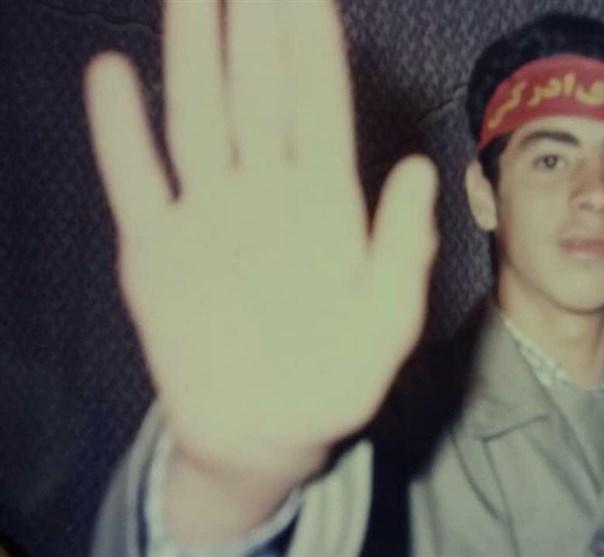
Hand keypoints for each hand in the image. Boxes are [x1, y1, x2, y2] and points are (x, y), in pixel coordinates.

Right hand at [85, 0, 436, 485]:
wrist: (267, 436)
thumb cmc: (337, 382)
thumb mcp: (386, 323)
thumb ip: (400, 249)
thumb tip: (421, 167)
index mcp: (324, 210)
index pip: (318, 111)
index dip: (314, 51)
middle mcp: (265, 199)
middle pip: (257, 97)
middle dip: (254, 29)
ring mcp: (208, 220)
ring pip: (197, 120)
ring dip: (191, 57)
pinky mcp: (155, 255)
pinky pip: (135, 183)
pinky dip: (120, 135)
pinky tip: (113, 78)